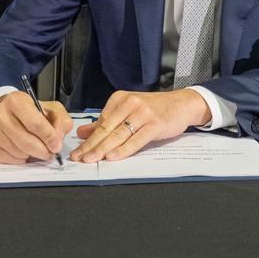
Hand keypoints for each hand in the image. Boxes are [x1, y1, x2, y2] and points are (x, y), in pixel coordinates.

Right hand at [0, 91, 71, 164]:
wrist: (6, 109)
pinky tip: (24, 152)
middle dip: (42, 151)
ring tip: (37, 149)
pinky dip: (20, 159)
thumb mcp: (51, 108)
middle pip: (26, 141)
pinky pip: (8, 160)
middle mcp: (1, 115)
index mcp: (17, 102)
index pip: (35, 123)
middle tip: (50, 152)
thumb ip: (60, 121)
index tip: (56, 145)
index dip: (49, 137)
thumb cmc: (30, 110)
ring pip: (18, 152)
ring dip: (32, 155)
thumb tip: (57, 139)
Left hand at [70, 89, 210, 162]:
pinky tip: (112, 156)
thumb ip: (105, 121)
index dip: (87, 139)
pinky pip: (135, 139)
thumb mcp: (128, 110)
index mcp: (120, 99)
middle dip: (90, 145)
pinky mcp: (154, 124)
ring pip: (118, 134)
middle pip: (106, 128)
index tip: (77, 150)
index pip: (100, 122)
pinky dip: (123, 149)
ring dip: (102, 149)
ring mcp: (143, 113)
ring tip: (90, 159)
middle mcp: (130, 103)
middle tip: (78, 157)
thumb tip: (83, 132)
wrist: (181, 104)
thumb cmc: (154, 109)